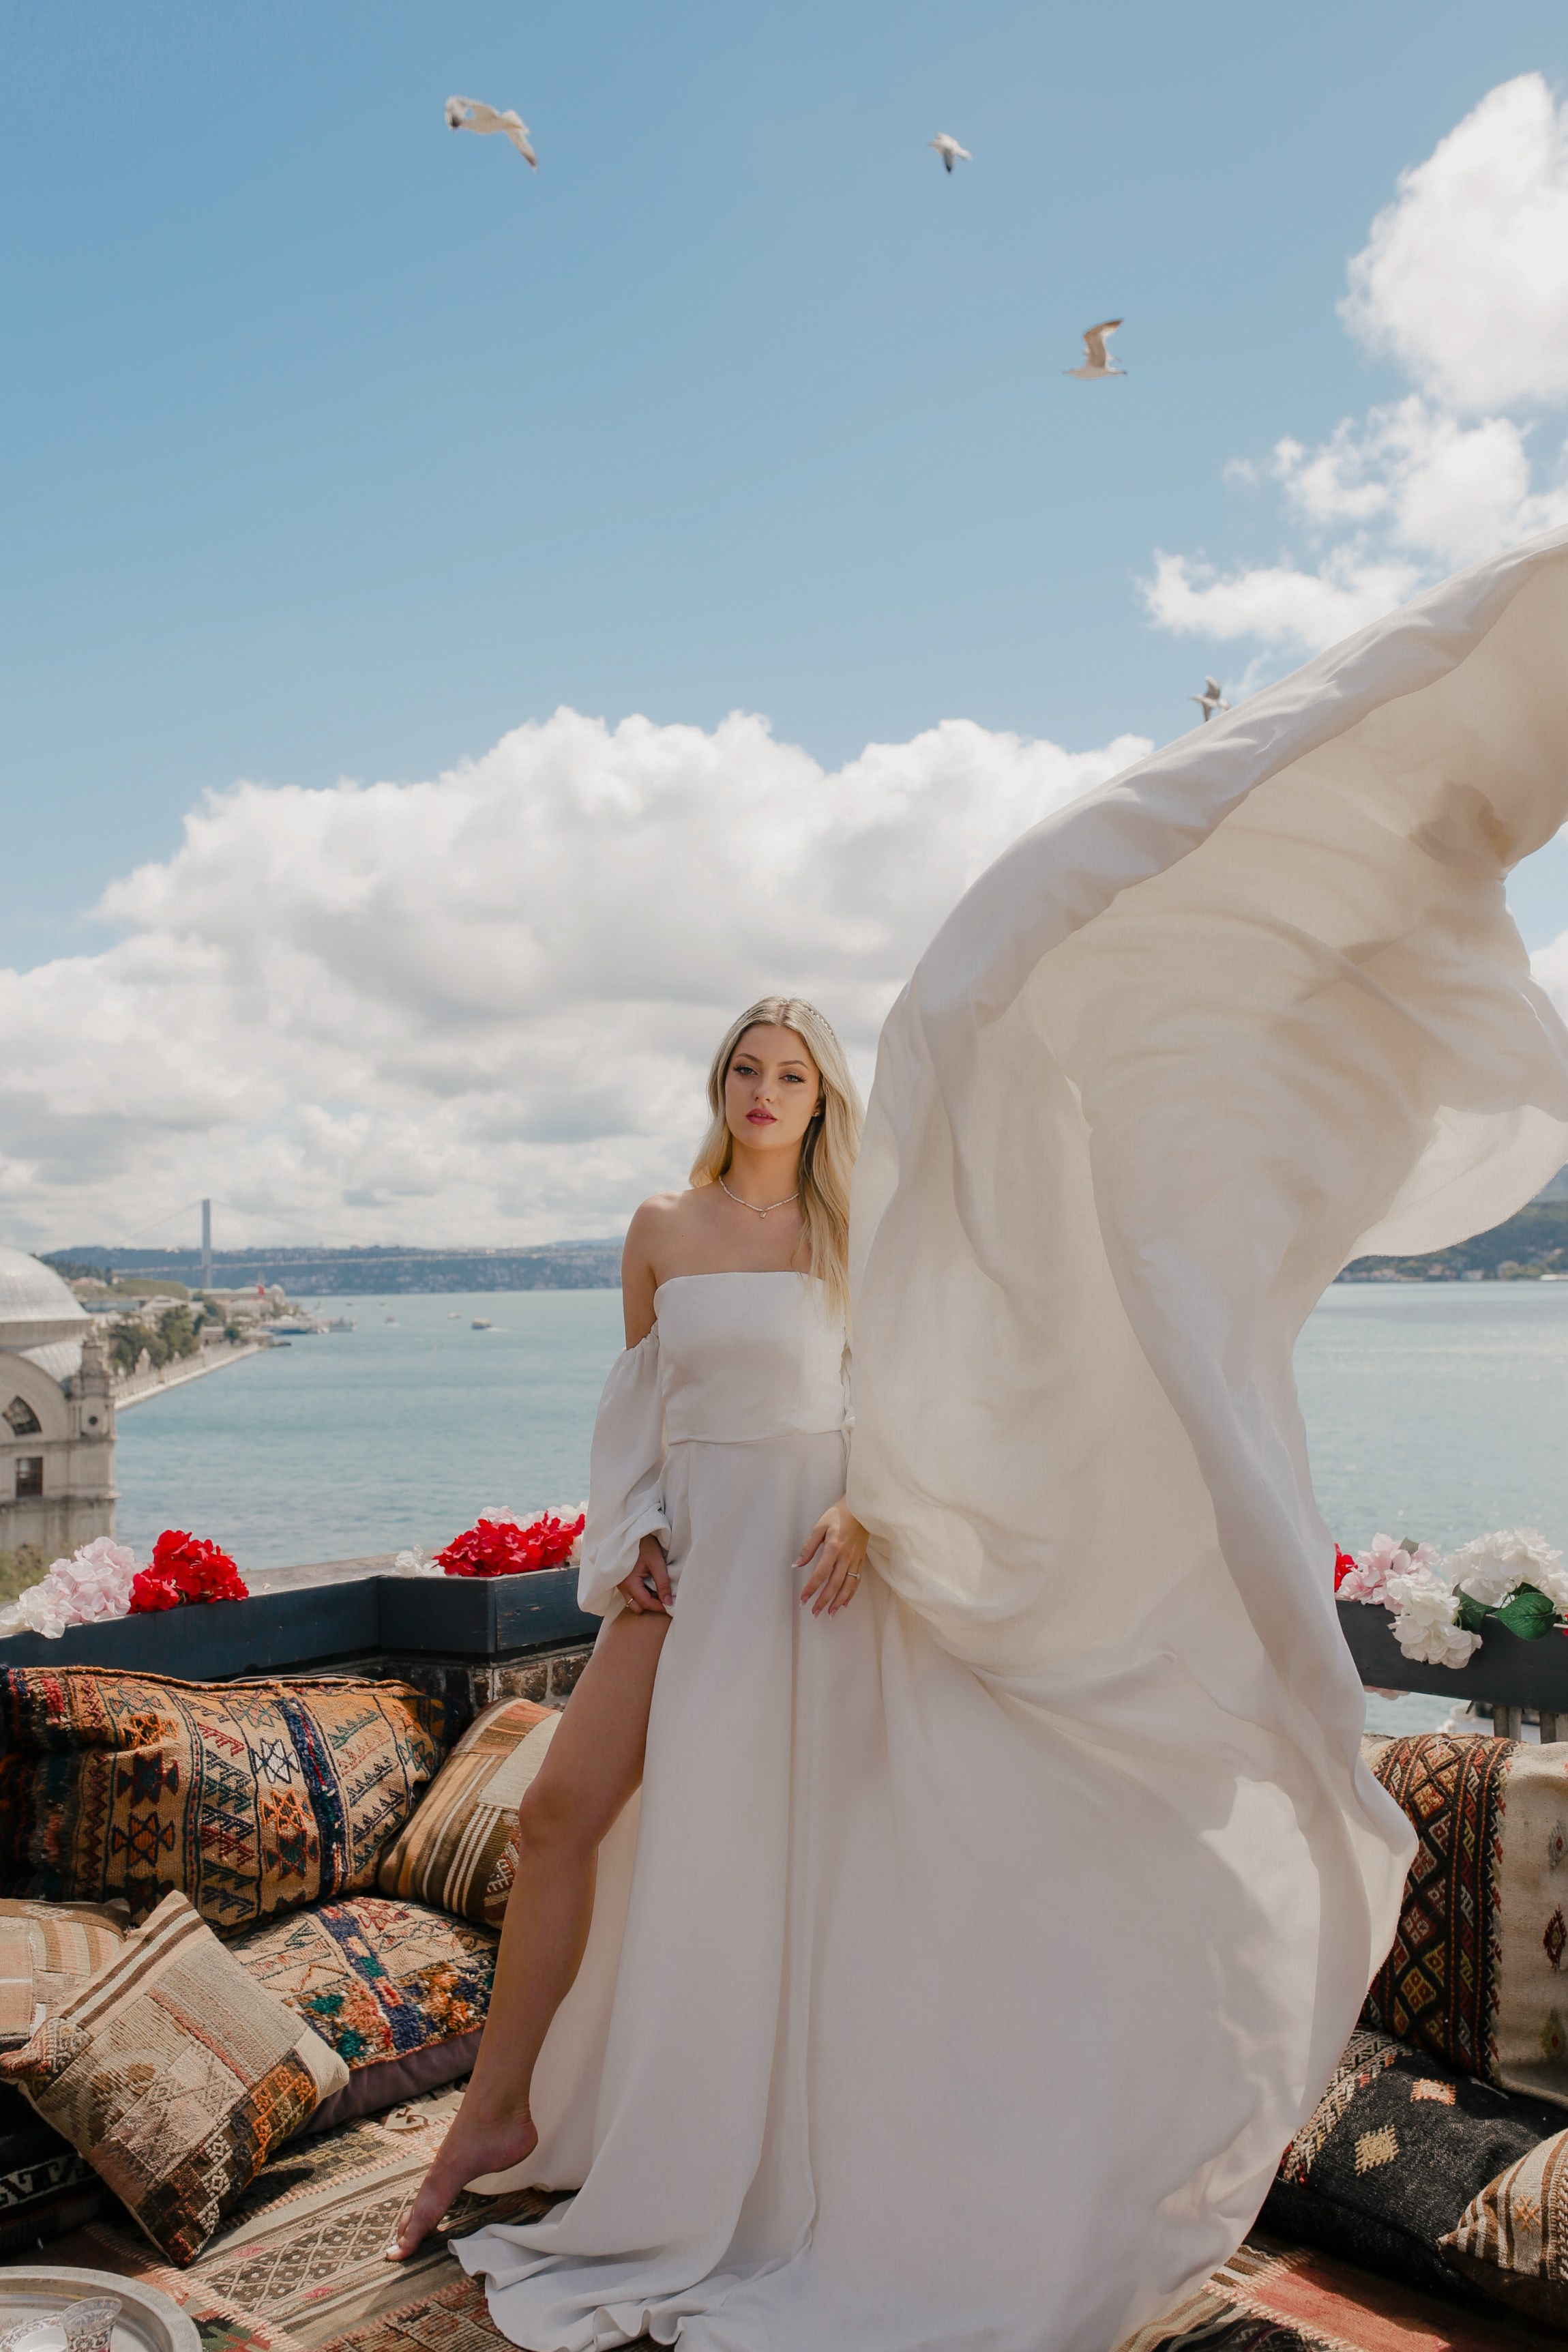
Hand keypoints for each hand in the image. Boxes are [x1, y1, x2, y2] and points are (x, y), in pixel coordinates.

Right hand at [618, 1533, 672, 1613]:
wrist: (633, 1530)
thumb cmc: (644, 1544)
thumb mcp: (656, 1562)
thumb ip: (663, 1583)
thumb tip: (668, 1602)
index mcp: (629, 1582)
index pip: (645, 1603)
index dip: (659, 1606)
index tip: (671, 1606)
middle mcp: (621, 1586)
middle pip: (637, 1606)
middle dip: (651, 1605)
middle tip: (664, 1597)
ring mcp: (620, 1583)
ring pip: (633, 1601)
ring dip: (646, 1599)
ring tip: (658, 1588)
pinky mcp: (622, 1580)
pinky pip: (631, 1593)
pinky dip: (642, 1592)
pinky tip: (650, 1583)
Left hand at [796, 1499, 867, 1617]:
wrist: (862, 1509)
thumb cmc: (839, 1514)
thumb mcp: (820, 1526)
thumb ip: (809, 1547)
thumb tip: (797, 1564)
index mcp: (834, 1548)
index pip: (820, 1574)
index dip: (811, 1589)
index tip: (803, 1599)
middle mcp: (846, 1557)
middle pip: (834, 1585)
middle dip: (823, 1601)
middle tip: (814, 1612)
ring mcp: (855, 1560)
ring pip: (847, 1586)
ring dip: (838, 1602)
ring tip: (830, 1614)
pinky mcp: (861, 1560)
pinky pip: (857, 1581)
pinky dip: (851, 1594)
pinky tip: (844, 1603)